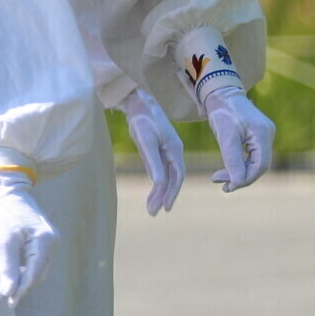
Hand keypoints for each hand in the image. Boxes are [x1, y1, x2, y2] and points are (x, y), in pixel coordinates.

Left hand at [0, 168, 54, 306]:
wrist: (8, 190)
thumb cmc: (4, 211)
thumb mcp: (2, 240)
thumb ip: (6, 266)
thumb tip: (7, 292)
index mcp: (45, 241)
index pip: (35, 273)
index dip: (22, 289)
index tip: (9, 301)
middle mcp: (52, 242)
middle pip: (38, 273)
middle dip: (20, 286)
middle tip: (1, 296)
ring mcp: (48, 241)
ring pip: (36, 269)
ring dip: (19, 279)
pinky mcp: (41, 240)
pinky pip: (33, 261)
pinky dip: (21, 269)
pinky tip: (6, 274)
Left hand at [117, 87, 185, 214]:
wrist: (137, 103)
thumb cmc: (142, 119)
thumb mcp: (146, 140)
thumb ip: (152, 161)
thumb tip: (159, 182)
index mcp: (175, 150)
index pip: (177, 176)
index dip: (172, 192)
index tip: (165, 207)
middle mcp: (173, 152)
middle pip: (171, 179)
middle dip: (163, 196)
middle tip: (153, 213)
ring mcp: (165, 151)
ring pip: (164, 176)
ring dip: (158, 192)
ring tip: (151, 208)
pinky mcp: (156, 150)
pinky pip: (158, 170)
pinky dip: (155, 182)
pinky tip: (152, 193)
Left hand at [203, 79, 275, 189]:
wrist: (220, 92)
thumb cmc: (222, 110)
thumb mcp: (224, 135)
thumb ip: (232, 158)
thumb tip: (238, 182)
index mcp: (262, 134)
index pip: (260, 165)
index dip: (245, 178)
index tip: (228, 186)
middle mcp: (267, 134)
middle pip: (259, 165)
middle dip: (241, 177)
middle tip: (222, 185)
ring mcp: (264, 134)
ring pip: (256, 161)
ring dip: (240, 172)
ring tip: (221, 180)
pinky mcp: (258, 135)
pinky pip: (252, 155)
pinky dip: (241, 164)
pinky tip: (228, 170)